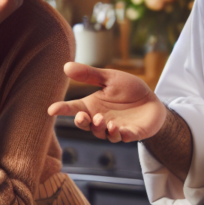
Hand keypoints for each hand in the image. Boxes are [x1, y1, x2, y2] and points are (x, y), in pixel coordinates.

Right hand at [48, 62, 166, 142]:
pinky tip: (117, 128)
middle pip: (85, 125)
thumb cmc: (129, 90)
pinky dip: (118, 135)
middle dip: (82, 123)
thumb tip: (66, 66)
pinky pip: (122, 138)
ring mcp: (115, 128)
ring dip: (100, 128)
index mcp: (93, 105)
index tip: (51, 110)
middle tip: (83, 116)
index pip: (74, 108)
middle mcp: (100, 119)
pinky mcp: (130, 134)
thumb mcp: (110, 78)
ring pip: (102, 134)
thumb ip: (90, 75)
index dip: (62, 109)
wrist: (152, 101)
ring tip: (102, 120)